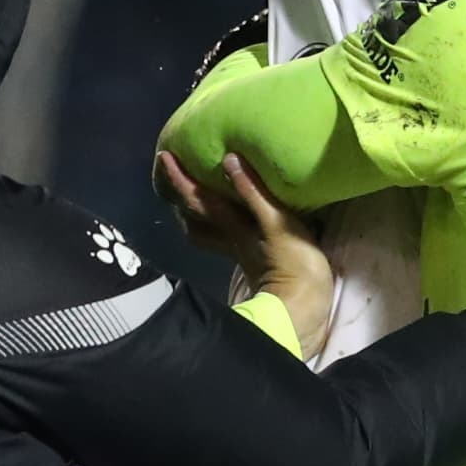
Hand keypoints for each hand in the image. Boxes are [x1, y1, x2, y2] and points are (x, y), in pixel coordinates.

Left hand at [160, 152, 332, 359]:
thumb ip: (253, 192)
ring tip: (195, 194)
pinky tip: (231, 215)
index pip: (198, 199)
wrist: (302, 308)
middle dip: (180, 197)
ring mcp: (239, 250)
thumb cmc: (293, 263)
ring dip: (194, 213)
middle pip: (193, 220)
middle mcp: (228, 238)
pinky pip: (224, 235)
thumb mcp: (276, 222)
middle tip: (175, 174)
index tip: (163, 157)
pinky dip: (218, 222)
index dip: (180, 179)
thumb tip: (228, 160)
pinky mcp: (252, 258)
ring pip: (204, 231)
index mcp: (231, 227)